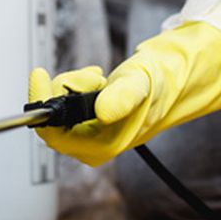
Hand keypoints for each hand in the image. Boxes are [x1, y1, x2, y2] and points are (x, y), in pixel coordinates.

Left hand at [28, 22, 220, 166]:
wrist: (181, 78)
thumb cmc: (164, 81)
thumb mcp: (143, 82)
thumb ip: (124, 95)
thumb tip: (102, 111)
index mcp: (105, 144)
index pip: (54, 136)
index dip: (41, 107)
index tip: (40, 74)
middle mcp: (96, 143)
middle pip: (55, 121)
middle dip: (65, 90)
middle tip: (90, 75)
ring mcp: (95, 132)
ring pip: (62, 110)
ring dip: (75, 86)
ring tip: (99, 77)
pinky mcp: (95, 120)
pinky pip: (71, 103)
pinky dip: (80, 86)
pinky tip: (99, 80)